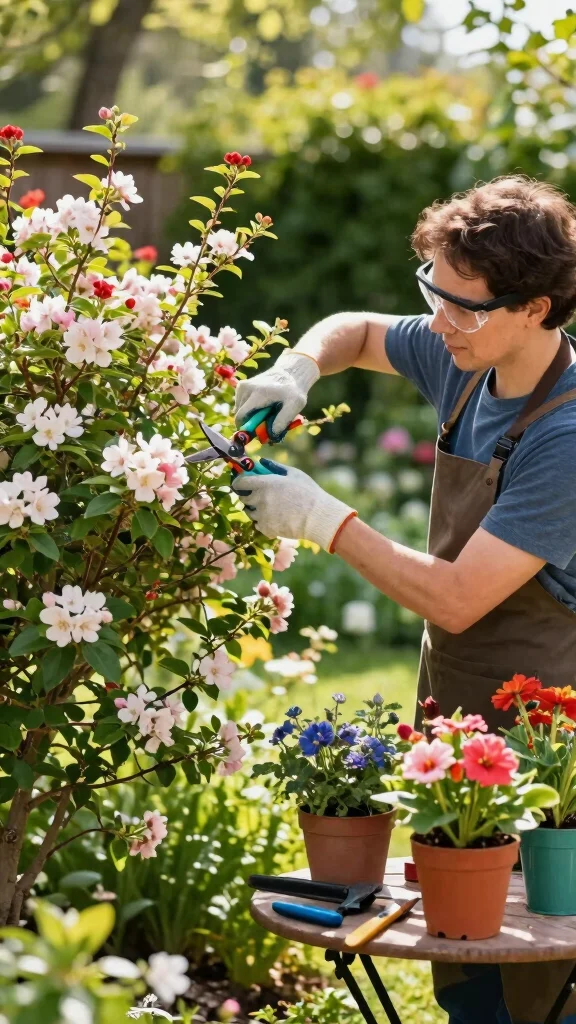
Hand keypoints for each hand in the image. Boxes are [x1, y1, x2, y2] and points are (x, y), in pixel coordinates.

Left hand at [232, 458, 356, 551]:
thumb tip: (262, 461)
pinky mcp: (266, 529)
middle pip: (243, 498)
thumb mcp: (294, 474)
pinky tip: (275, 518)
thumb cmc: (308, 492)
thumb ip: (275, 467)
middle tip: (258, 495)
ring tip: (271, 508)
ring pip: (250, 513)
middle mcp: (259, 500)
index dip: (239, 482)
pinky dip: (263, 522)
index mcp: (265, 484)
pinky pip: (258, 525)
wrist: (318, 517)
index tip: (242, 483)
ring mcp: (262, 516)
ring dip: (256, 509)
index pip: (240, 483)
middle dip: (248, 495)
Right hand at [234, 350, 318, 440]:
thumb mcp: (295, 405)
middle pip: (240, 416)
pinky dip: (249, 409)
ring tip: (266, 411)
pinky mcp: (241, 386)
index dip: (247, 429)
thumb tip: (271, 435)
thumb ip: (283, 421)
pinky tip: (261, 405)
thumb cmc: (294, 390)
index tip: (258, 432)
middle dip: (250, 423)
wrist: (291, 371)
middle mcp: (246, 388)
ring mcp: (242, 386)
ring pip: (239, 411)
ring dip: (251, 416)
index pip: (241, 417)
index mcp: (257, 393)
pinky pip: (241, 405)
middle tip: (266, 421)